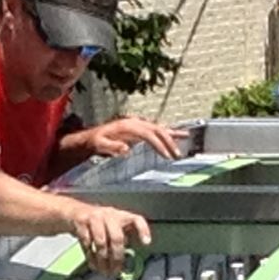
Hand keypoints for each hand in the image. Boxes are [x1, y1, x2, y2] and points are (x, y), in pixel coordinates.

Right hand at [67, 201, 151, 273]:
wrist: (72, 211)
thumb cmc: (96, 222)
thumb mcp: (112, 226)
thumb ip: (122, 238)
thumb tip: (128, 258)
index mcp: (120, 215)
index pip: (136, 219)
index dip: (143, 230)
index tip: (146, 243)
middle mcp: (109, 214)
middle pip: (117, 237)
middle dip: (117, 257)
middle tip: (116, 270)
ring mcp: (94, 217)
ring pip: (101, 242)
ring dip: (103, 260)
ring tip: (104, 271)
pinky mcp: (81, 222)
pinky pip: (87, 243)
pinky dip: (90, 256)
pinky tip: (93, 264)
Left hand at [68, 116, 183, 160]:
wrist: (94, 136)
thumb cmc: (97, 141)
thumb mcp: (100, 144)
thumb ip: (112, 147)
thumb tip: (126, 149)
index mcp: (129, 126)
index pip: (149, 134)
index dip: (158, 144)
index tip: (166, 156)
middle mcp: (137, 123)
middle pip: (158, 130)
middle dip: (169, 142)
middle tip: (176, 156)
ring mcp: (140, 125)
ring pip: (160, 129)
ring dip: (172, 138)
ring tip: (183, 144)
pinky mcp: (142, 129)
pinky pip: (159, 131)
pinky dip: (171, 133)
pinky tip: (182, 135)